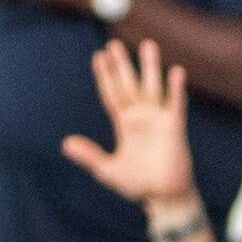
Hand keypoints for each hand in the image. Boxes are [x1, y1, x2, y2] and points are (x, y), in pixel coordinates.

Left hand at [57, 41, 198, 205]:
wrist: (164, 197)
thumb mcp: (108, 171)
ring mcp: (158, 120)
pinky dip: (176, 89)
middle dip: (122, 65)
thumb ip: (89, 155)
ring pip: (152, 87)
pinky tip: (176, 71)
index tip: (98, 57)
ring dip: (150, 67)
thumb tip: (65, 143)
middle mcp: (141, 117)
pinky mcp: (175, 128)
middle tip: (114, 44)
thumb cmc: (138, 185)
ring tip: (148, 44)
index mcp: (125, 124)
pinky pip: (175, 104)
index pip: (112, 94)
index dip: (106, 77)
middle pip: (129, 85)